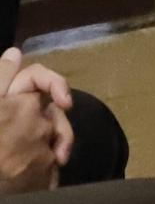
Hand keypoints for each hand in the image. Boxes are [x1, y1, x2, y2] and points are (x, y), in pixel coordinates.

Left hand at [0, 53, 58, 195]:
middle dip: (60, 117)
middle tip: (59, 137)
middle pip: (53, 99)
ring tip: (60, 157)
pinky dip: (60, 149)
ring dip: (63, 136)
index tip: (65, 103)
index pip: (35, 77)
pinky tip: (58, 161)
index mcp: (9, 98)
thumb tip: (15, 51)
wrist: (2, 186)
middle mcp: (20, 109)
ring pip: (57, 121)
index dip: (54, 83)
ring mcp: (30, 129)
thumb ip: (1, 79)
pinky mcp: (37, 147)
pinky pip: (56, 140)